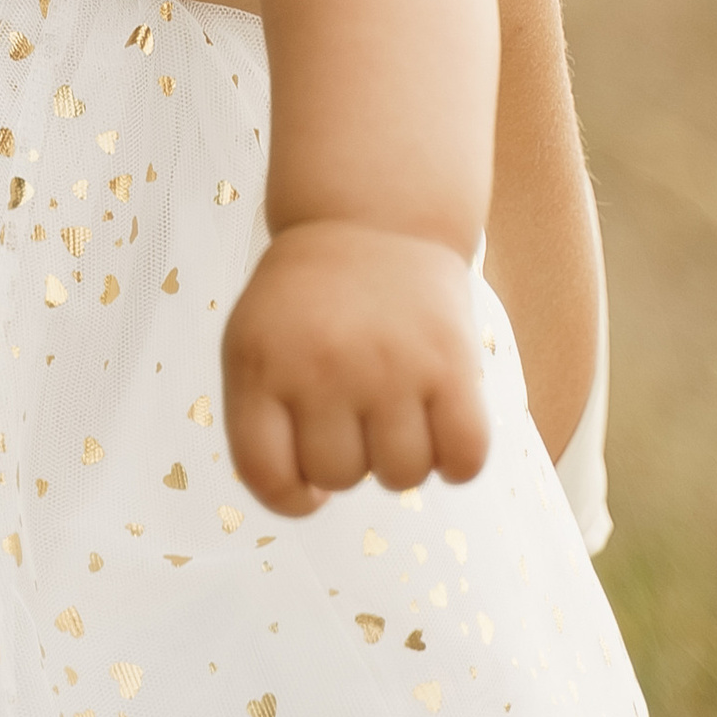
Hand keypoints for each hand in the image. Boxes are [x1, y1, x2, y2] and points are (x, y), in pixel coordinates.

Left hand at [221, 221, 490, 517]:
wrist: (371, 218)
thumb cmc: (308, 302)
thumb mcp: (253, 344)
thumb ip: (260, 422)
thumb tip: (310, 498)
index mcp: (260, 363)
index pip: (266, 475)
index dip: (290, 497)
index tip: (308, 486)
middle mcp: (322, 365)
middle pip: (338, 478)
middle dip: (347, 460)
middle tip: (353, 414)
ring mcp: (389, 364)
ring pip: (401, 477)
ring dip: (400, 460)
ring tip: (394, 413)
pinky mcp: (451, 363)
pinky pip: (464, 458)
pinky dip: (457, 461)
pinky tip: (442, 428)